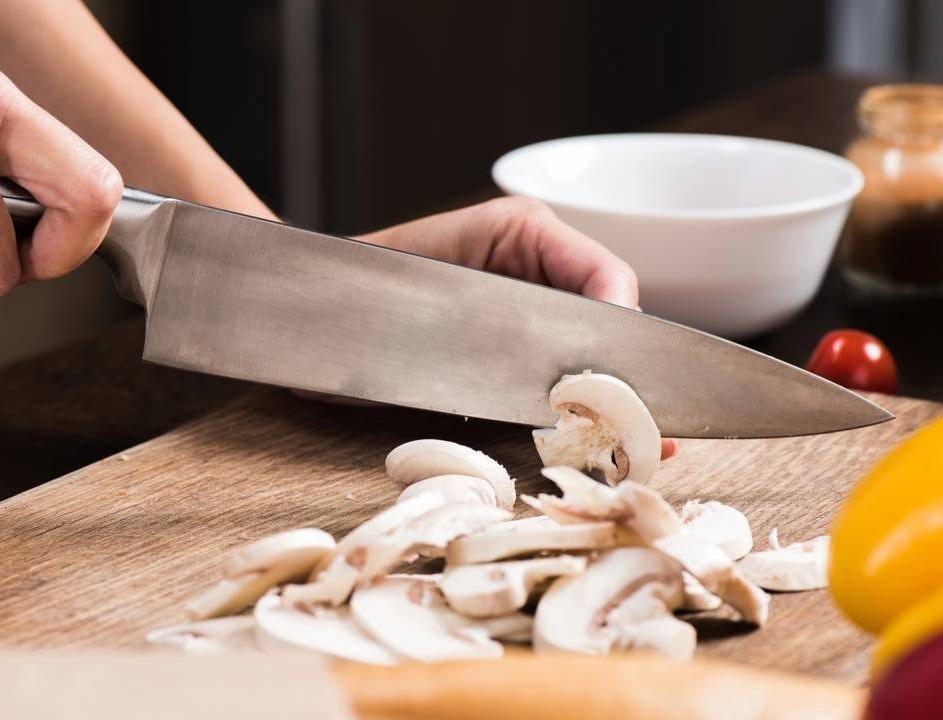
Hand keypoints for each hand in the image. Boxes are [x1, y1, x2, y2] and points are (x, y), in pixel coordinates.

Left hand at [360, 196, 677, 459]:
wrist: (298, 318)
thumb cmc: (345, 297)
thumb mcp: (419, 310)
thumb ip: (495, 331)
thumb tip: (563, 376)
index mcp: (520, 232)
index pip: (605, 279)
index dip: (625, 339)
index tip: (629, 393)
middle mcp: (533, 264)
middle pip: (606, 321)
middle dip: (627, 381)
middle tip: (649, 440)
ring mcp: (522, 307)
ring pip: (586, 354)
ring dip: (608, 404)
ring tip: (635, 453)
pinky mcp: (505, 349)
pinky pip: (550, 377)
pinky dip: (571, 414)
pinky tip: (594, 449)